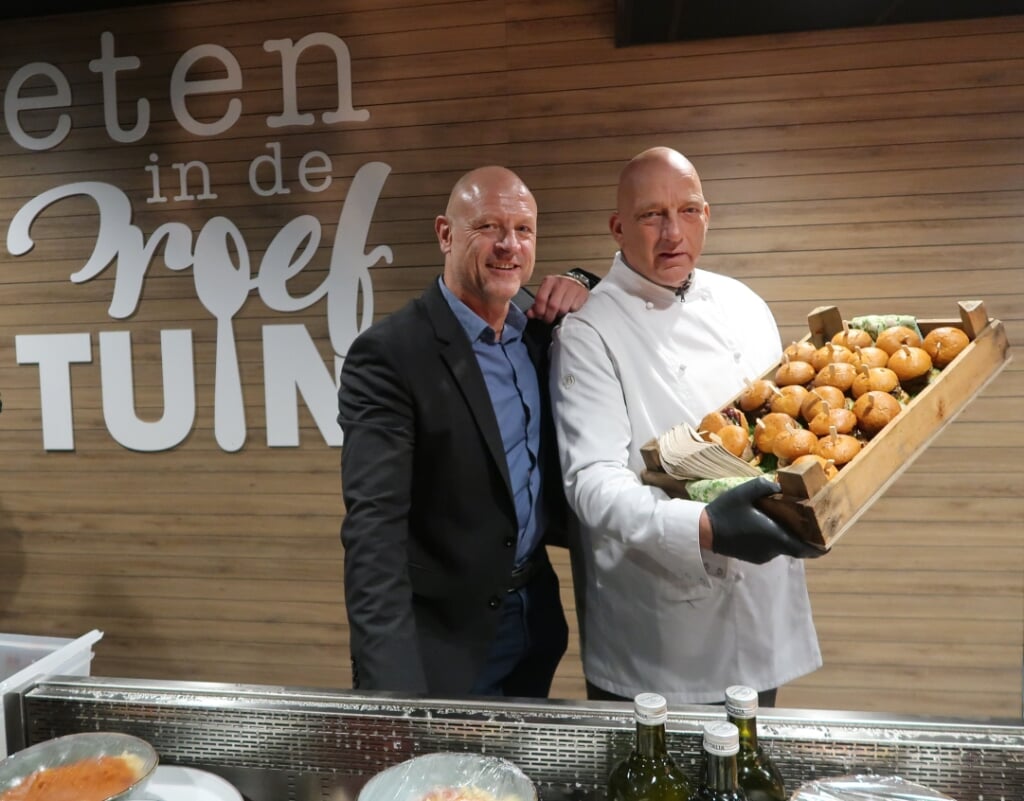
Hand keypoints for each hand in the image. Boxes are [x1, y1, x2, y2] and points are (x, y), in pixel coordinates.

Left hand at [525, 274, 588, 322]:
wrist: (577, 281)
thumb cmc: (559, 289)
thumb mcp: (546, 293)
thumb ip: (537, 304)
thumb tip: (530, 314)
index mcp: (549, 281)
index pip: (541, 298)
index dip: (539, 311)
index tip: (540, 316)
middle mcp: (560, 283)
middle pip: (552, 306)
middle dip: (549, 316)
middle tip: (548, 319)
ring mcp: (572, 288)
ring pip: (563, 309)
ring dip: (559, 315)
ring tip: (558, 314)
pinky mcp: (581, 294)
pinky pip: (573, 309)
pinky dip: (570, 312)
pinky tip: (568, 309)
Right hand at [705, 477, 822, 563]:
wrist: (703, 532)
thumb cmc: (725, 511)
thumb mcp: (744, 492)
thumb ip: (764, 486)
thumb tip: (779, 485)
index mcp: (774, 536)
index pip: (805, 549)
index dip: (820, 548)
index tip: (830, 543)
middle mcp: (772, 550)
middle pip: (795, 546)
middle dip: (803, 536)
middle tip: (809, 522)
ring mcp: (763, 556)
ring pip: (782, 546)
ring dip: (786, 535)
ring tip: (784, 518)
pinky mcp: (754, 557)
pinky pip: (771, 548)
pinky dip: (774, 538)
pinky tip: (766, 525)